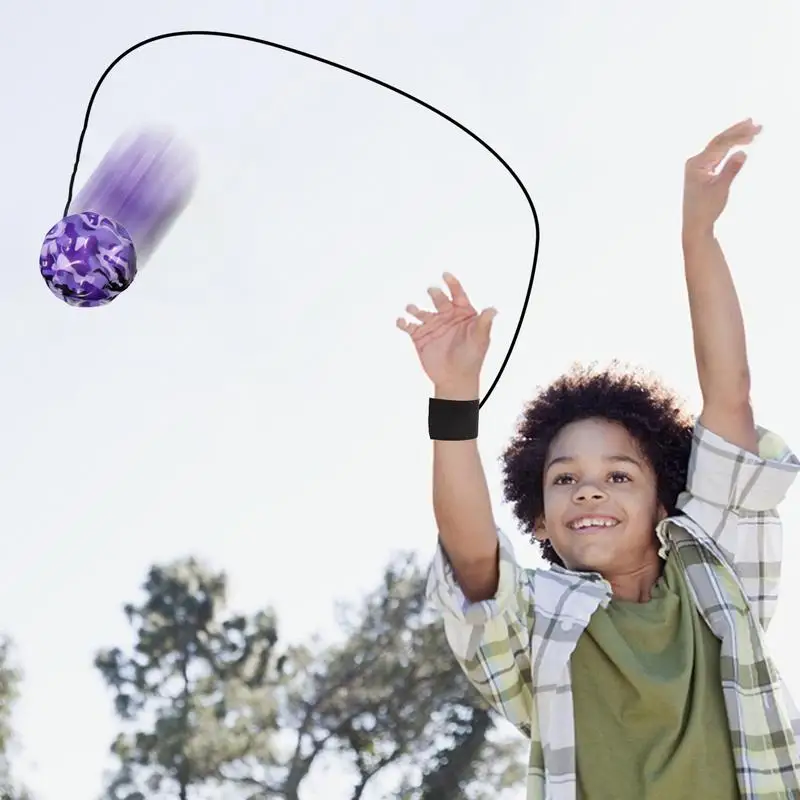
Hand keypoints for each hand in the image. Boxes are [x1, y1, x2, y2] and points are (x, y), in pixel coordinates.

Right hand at [397, 273, 496, 396]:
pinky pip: (409, 326)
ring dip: (415, 308)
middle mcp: (446, 317)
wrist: (455, 378)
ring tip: (412, 308)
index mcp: (462, 314)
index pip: (458, 295)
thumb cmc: (471, 359)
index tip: (446, 276)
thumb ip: (484, 323)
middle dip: (436, 294)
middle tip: (433, 291)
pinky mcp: (420, 337)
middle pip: (439, 300)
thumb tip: (493, 309)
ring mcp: (433, 326)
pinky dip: (403, 322)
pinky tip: (402, 321)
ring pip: (421, 311)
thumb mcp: (480, 339)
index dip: (453, 284)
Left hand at [683, 118, 761, 237]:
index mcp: (696, 164)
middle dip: (737, 132)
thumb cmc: (706, 209)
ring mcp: (698, 167)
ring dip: (734, 138)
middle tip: (755, 124)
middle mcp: (695, 162)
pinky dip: (729, 148)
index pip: (719, 143)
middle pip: (718, 142)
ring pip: (718, 147)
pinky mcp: (702, 172)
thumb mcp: (720, 189)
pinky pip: (717, 155)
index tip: (755, 130)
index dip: (738, 135)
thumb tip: (742, 153)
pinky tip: (738, 143)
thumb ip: (731, 170)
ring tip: (751, 128)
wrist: (695, 225)